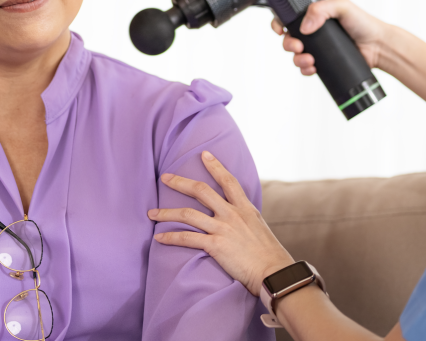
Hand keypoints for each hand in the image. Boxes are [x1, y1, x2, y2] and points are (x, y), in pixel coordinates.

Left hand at [148, 151, 294, 295]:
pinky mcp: (215, 245)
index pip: (228, 180)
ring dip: (166, 213)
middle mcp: (232, 214)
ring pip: (188, 214)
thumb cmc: (268, 253)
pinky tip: (159, 238)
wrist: (273, 271)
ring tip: (152, 213)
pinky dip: (171, 237)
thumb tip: (238, 213)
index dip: (215, 166)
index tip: (204, 154)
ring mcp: (222, 228)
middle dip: (180, 182)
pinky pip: (187, 238)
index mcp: (244, 207)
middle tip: (165, 177)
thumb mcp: (259, 226)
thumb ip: (246, 216)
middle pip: (201, 190)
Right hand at [272, 0, 388, 75]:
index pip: (289, 17)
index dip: (279, 23)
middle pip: (288, 38)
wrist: (378, 46)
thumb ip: (321, 9)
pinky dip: (305, 69)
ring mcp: (318, 48)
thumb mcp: (342, 6)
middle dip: (288, 44)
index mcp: (314, 15)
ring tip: (309, 60)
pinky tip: (313, 68)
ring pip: (295, 55)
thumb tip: (305, 26)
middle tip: (298, 46)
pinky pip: (306, 68)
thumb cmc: (363, 23)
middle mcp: (313, 32)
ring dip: (297, 59)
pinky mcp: (323, 62)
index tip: (280, 29)